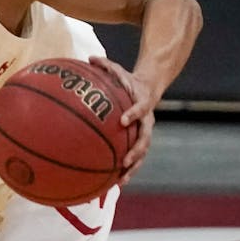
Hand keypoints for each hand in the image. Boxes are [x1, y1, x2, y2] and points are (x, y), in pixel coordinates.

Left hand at [89, 55, 154, 183]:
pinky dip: (125, 171)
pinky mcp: (138, 141)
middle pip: (145, 139)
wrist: (149, 88)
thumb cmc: (128, 80)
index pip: (140, 109)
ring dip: (133, 168)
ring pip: (141, 154)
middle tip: (124, 162)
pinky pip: (134, 158)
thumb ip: (106, 65)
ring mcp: (144, 133)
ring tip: (121, 181)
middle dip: (136, 152)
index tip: (122, 121)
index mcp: (142, 103)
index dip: (133, 115)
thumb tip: (90, 57)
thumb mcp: (119, 70)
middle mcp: (146, 121)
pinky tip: (112, 184)